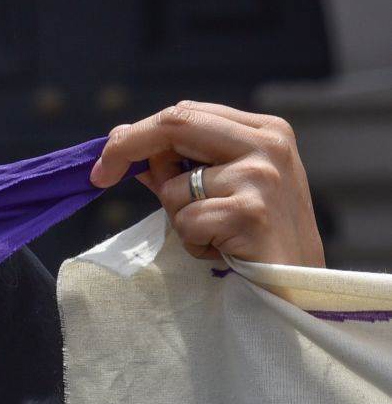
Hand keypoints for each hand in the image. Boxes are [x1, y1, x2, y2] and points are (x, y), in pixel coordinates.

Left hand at [89, 100, 324, 267]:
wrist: (302, 290)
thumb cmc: (258, 239)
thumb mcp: (223, 191)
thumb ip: (181, 167)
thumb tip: (123, 147)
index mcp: (265, 130)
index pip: (184, 113)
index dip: (137, 133)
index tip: (106, 158)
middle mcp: (268, 144)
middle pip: (176, 123)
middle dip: (127, 148)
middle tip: (100, 176)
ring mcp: (262, 176)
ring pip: (174, 186)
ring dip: (179, 219)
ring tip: (217, 236)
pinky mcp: (252, 212)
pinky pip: (186, 220)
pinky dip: (193, 242)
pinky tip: (225, 251)